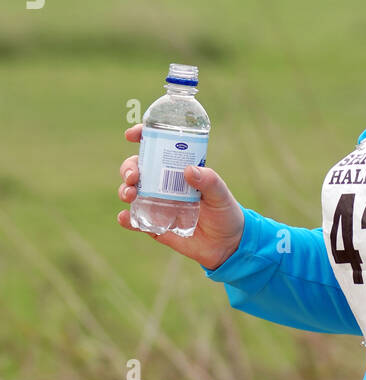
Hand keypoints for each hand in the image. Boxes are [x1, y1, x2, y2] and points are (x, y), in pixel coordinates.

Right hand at [117, 124, 244, 270]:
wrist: (226, 245)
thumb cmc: (225, 213)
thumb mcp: (221, 195)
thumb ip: (210, 182)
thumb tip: (189, 170)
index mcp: (179, 169)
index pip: (157, 147)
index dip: (142, 137)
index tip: (132, 135)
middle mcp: (164, 184)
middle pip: (138, 168)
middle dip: (129, 168)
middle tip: (133, 176)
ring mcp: (157, 204)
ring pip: (132, 191)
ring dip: (125, 190)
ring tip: (130, 195)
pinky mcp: (154, 225)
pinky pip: (135, 220)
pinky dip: (126, 218)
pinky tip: (124, 217)